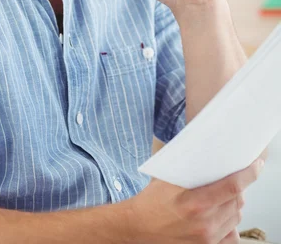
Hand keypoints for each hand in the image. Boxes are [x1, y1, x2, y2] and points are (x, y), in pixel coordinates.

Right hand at [123, 158, 263, 243]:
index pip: (232, 186)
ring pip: (236, 217)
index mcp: (195, 203)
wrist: (137, 227)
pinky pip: (231, 236)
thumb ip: (191, 171)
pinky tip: (223, 215)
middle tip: (235, 177)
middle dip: (239, 187)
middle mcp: (204, 223)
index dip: (249, 174)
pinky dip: (231, 224)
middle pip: (237, 202)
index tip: (257, 165)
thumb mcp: (168, 180)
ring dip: (235, 204)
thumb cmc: (151, 201)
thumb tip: (213, 157)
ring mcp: (206, 238)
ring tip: (226, 195)